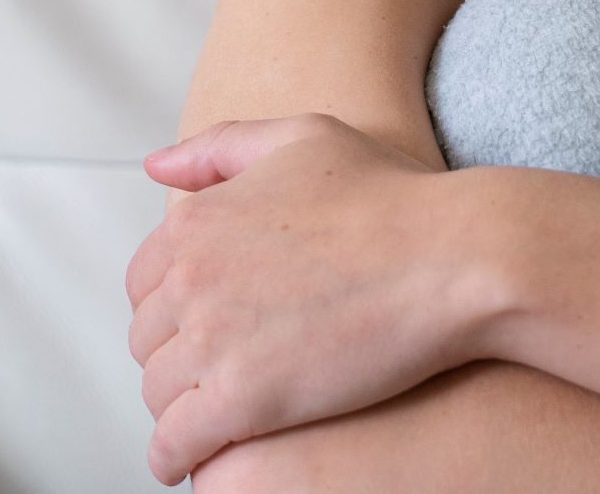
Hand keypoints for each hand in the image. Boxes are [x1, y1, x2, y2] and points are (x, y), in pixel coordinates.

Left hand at [125, 112, 499, 485]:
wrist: (455, 256)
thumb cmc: (394, 197)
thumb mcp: (302, 138)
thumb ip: (221, 148)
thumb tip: (156, 166)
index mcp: (196, 219)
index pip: (144, 281)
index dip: (173, 308)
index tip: (202, 328)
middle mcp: (190, 276)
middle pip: (149, 340)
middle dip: (176, 359)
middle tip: (213, 377)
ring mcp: (212, 338)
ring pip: (159, 394)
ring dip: (178, 411)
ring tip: (209, 422)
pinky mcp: (241, 399)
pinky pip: (178, 443)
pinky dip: (176, 458)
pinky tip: (192, 464)